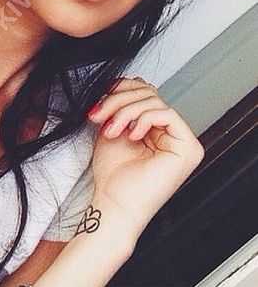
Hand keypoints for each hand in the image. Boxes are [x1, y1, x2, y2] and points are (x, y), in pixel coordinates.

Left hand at [87, 76, 204, 238]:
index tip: (98, 105)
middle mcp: (173, 133)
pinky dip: (143, 119)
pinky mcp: (188, 148)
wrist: (114, 205)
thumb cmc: (113, 175)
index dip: (120, 90)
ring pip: (154, 100)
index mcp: (157, 128)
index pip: (144, 91)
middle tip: (98, 116)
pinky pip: (167, 113)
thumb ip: (120, 105)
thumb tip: (118, 81)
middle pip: (149, 92)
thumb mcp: (112, 127)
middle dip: (118, 100)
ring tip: (110, 130)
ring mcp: (183, 141)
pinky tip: (130, 135)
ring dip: (125, 111)